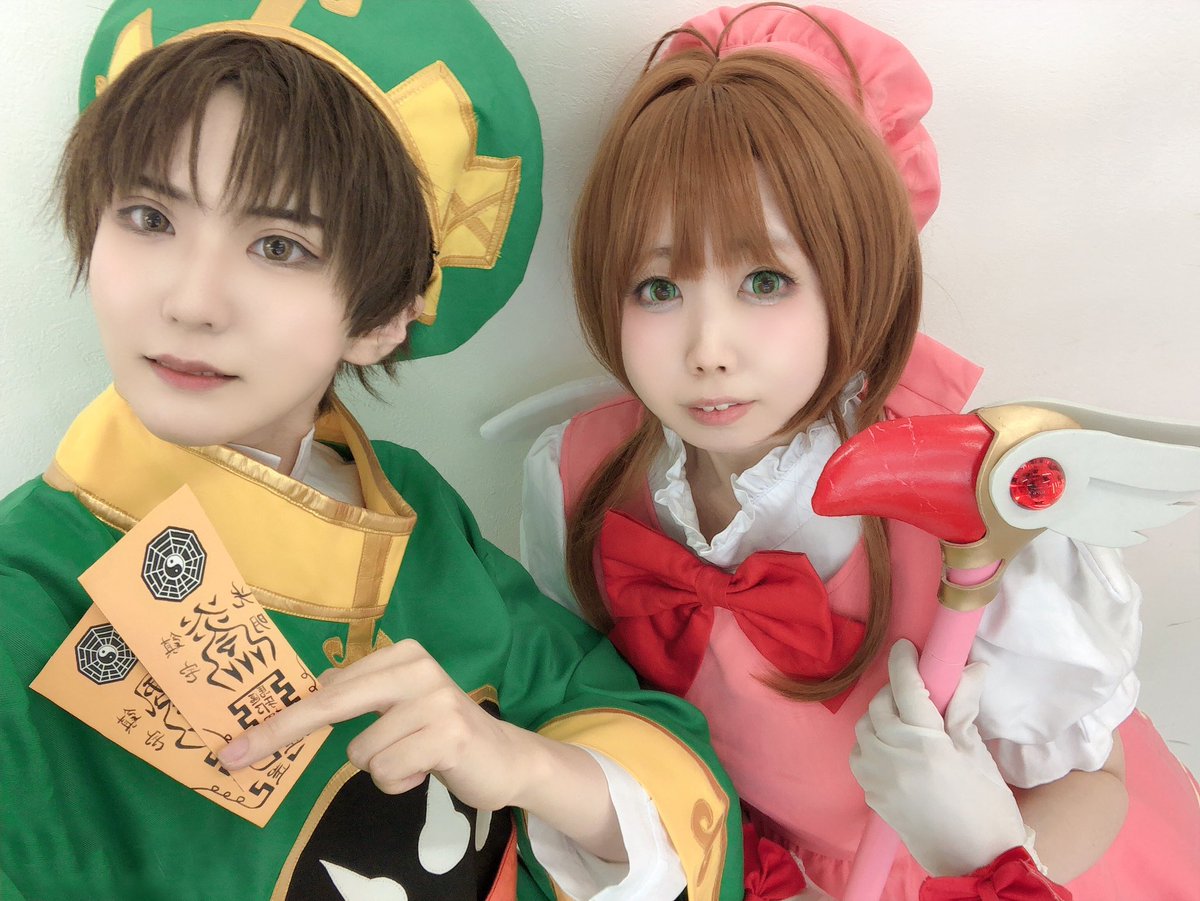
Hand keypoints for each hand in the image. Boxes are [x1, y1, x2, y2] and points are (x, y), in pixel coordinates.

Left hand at [218, 638, 521, 811]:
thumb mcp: (399, 706)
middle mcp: (417, 668)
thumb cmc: (440, 734)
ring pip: (361, 753)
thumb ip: (360, 698)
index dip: (281, 719)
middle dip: (278, 734)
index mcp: (402, 655)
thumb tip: (302, 696)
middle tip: (233, 757)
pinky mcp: (446, 735)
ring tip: (414, 761)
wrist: (505, 758)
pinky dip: (399, 783)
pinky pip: (388, 771)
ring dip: (382, 769)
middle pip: (329, 706)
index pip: (328, 688)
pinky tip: (426, 771)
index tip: (239, 744)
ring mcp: (434, 700)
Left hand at [849, 640, 1028, 876]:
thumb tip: (971, 668)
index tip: (905, 647)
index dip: (904, 662)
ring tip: (906, 721)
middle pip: (880, 706)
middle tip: (916, 693)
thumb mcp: (978, 755)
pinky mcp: (871, 795)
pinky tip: (893, 747)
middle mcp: (894, 759)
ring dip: (880, 717)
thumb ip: (963, 709)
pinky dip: (871, 743)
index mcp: (926, 746)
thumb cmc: (986, 809)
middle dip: (895, 692)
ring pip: (864, 729)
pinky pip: (860, 755)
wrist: (975, 863)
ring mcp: (878, 779)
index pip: (906, 689)